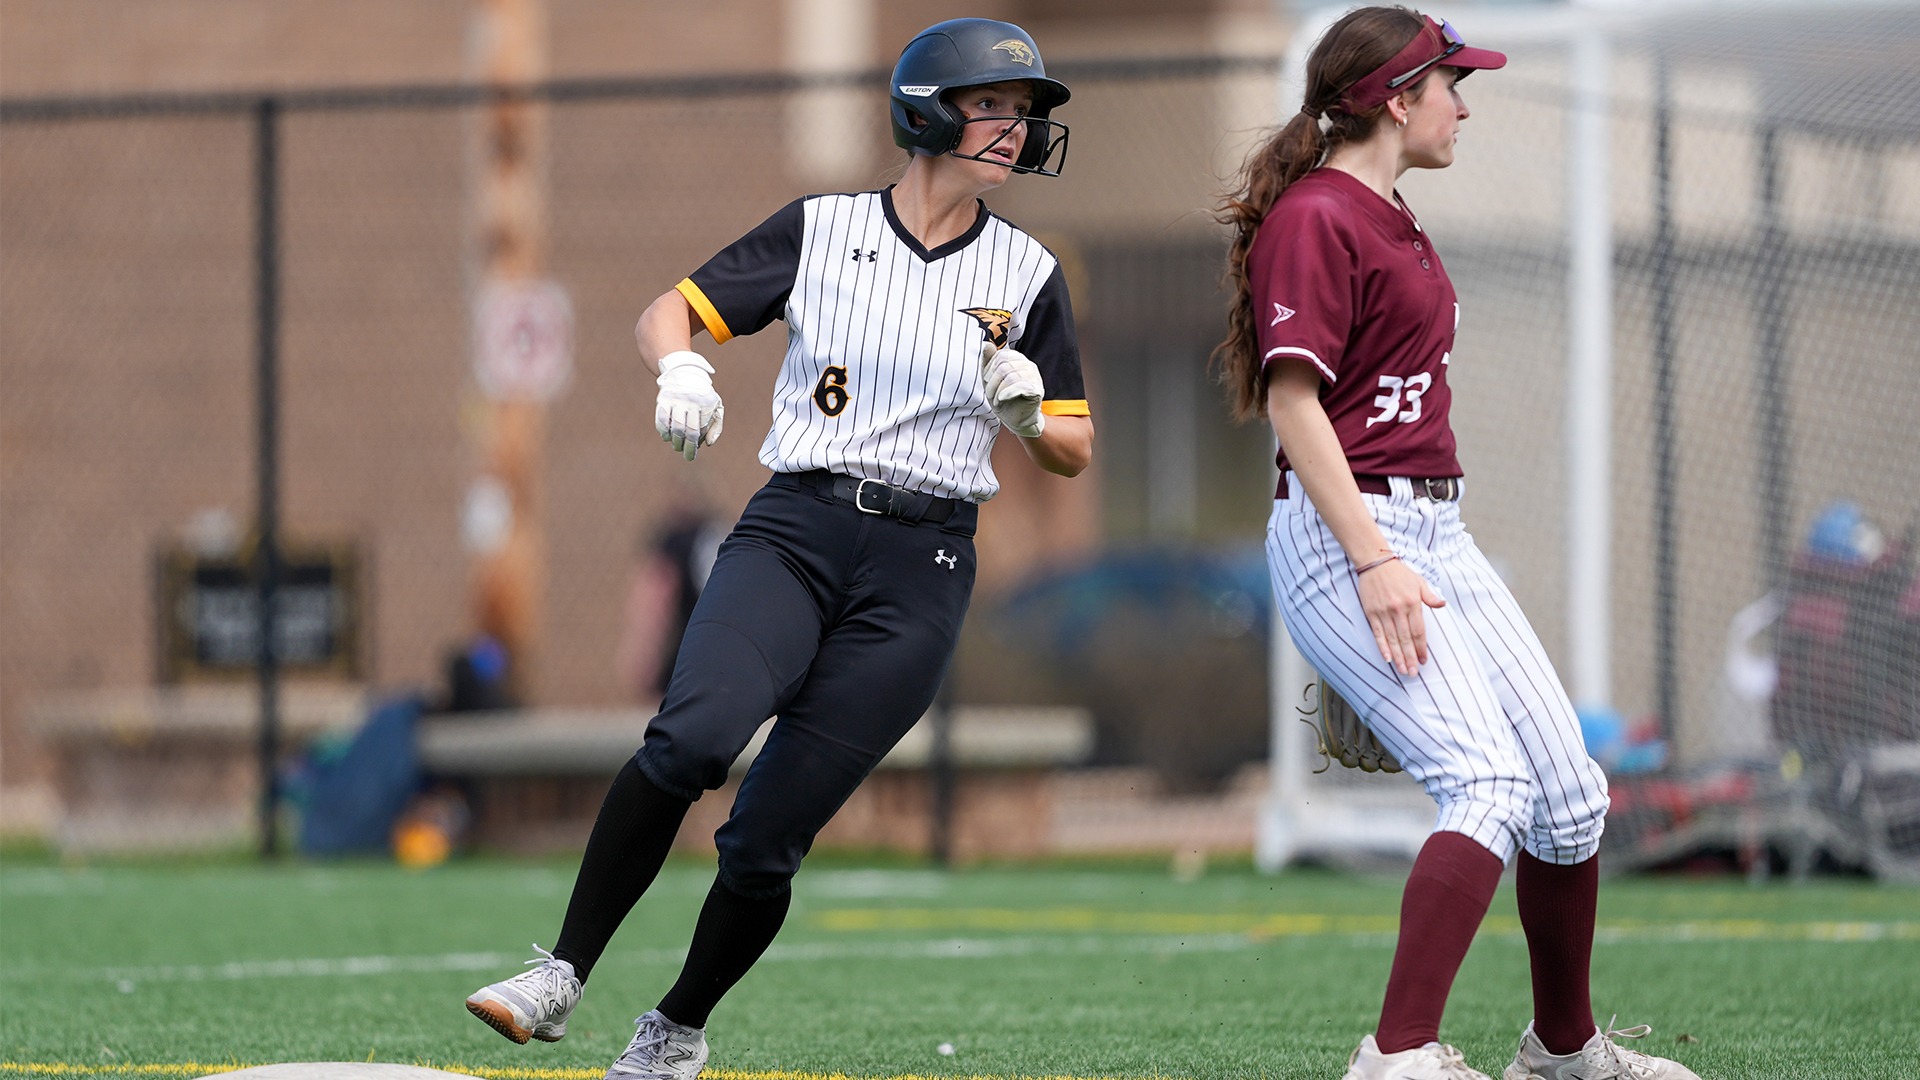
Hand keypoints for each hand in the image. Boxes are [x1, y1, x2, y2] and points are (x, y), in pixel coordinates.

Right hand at [655, 350, 723, 460]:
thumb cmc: (702, 395)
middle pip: (689, 430)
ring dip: (676, 441)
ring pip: (676, 427)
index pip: (701, 430)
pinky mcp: (663, 399)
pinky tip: (666, 437)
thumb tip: (709, 444)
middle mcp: (692, 400)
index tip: (694, 452)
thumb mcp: (715, 406)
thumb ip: (716, 425)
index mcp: (706, 403)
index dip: (697, 443)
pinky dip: (663, 431)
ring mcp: (677, 399)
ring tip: (677, 447)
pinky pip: (662, 419)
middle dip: (688, 447)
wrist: (684, 372)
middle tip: (688, 457)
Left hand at [980, 342, 1045, 438]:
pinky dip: (1006, 393)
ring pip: (1011, 376)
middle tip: (989, 394)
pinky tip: (1002, 399)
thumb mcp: (990, 379)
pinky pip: (1020, 386)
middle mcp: (1028, 365)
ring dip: (998, 390)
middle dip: (992, 382)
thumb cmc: (1002, 399)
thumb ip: (987, 361)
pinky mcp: (1037, 390)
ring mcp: (1034, 377)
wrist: (1015, 420)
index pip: (1001, 355)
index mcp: (1018, 359)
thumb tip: (985, 343)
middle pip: (1004, 366)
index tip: (986, 382)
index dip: (989, 368)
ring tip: (996, 400)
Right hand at [1356, 557, 1446, 676]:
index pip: (1418, 631)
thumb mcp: (1419, 581)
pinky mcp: (1371, 612)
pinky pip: (1378, 633)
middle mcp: (1399, 609)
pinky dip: (1382, 647)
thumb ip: (1430, 596)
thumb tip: (1442, 604)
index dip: (1422, 648)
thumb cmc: (1399, 573)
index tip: (1424, 660)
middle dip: (1410, 658)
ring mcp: (1384, 612)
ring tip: (1403, 670)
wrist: (1375, 562)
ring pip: (1392, 639)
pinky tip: (1387, 658)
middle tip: (1413, 673)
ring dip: (1398, 657)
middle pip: (1406, 639)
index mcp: (1413, 603)